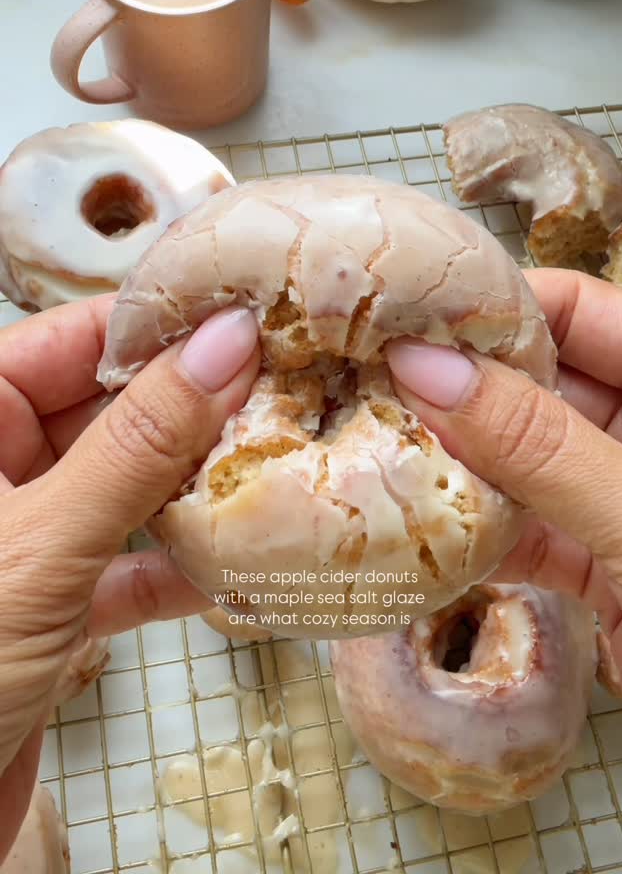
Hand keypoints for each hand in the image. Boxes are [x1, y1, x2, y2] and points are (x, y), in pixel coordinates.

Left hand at [0, 298, 259, 859]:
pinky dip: (180, 569)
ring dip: (196, 490)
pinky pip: (126, 567)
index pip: (69, 340)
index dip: (159, 329)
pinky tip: (239, 568)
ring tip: (276, 471)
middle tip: (286, 398)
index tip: (249, 325)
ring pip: (125, 488)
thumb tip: (223, 345)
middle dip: (194, 410)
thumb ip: (136, 446)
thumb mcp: (40, 544)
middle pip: (108, 410)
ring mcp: (26, 539)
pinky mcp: (50, 607)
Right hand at [387, 269, 621, 727]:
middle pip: (542, 381)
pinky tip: (420, 531)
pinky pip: (532, 529)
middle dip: (460, 387)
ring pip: (527, 459)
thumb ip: (537, 443)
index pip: (578, 309)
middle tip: (364, 385)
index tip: (403, 322)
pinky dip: (481, 532)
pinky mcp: (607, 567)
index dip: (494, 310)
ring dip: (459, 463)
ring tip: (371, 448)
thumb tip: (424, 365)